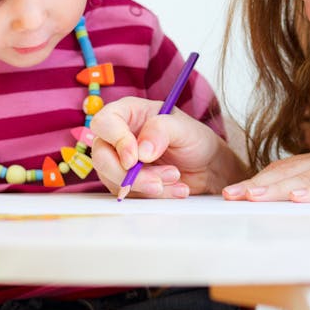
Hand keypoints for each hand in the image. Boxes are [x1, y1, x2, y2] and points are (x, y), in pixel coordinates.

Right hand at [88, 96, 242, 197]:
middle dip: (128, 174)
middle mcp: (119, 137)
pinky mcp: (127, 183)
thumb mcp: (184, 128)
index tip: (135, 159)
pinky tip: (176, 189)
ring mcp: (120, 162)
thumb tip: (141, 151)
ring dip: (145, 185)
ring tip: (176, 178)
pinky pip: (129, 194)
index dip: (116, 141)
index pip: (104, 123)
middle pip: (101, 156)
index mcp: (128, 113)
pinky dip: (153, 196)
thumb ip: (161, 131)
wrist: (207, 166)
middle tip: (157, 180)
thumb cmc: (194, 139)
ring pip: (113, 179)